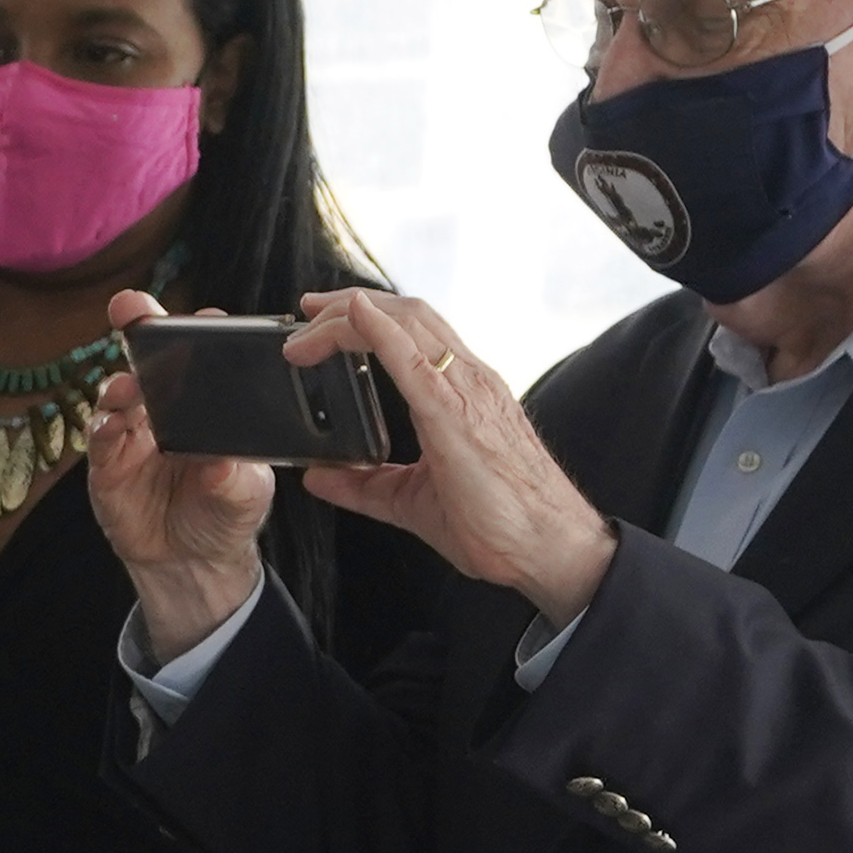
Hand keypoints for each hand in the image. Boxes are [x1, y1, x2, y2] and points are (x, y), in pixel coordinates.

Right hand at [87, 288, 273, 660]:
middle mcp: (165, 409)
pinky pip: (99, 439)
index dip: (200, 332)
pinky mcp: (106, 466)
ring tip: (126, 387)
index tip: (205, 318)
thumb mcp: (247, 496)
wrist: (192, 562)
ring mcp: (132, 435)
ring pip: (119, 394)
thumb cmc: (225, 514)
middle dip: (140, 329)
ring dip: (119, 384)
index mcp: (206, 404)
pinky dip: (101, 427)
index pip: (203, 357)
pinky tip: (109, 424)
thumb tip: (219, 465)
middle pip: (150, 360)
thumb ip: (236, 480)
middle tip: (132, 308)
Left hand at [280, 286, 616, 619]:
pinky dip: (382, 332)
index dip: (366, 316)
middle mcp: (469, 381)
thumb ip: (363, 485)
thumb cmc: (498, 523)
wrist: (547, 548)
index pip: (413, 332)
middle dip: (350, 304)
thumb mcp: (409, 500)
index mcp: (461, 394)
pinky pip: (417, 361)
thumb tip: (318, 476)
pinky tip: (356, 316)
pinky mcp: (458, 416)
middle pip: (407, 315)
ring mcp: (469, 392)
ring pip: (409, 324)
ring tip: (309, 323)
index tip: (320, 321)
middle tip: (305, 310)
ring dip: (352, 315)